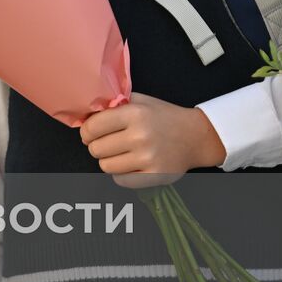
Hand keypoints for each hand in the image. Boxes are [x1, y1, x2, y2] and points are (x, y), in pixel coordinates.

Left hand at [79, 93, 226, 185]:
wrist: (195, 136)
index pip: (92, 127)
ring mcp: (148, 158)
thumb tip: (85, 114)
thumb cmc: (163, 116)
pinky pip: (121, 180)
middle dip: (96, 146)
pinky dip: (121, 174)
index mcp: (134, 114)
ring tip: (119, 153)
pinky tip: (129, 164)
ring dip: (108, 160)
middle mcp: (140, 136)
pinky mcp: (155, 176)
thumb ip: (113, 104)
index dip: (87, 131)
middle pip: (96, 149)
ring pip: (106, 166)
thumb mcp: (140, 101)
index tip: (90, 132)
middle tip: (106, 142)